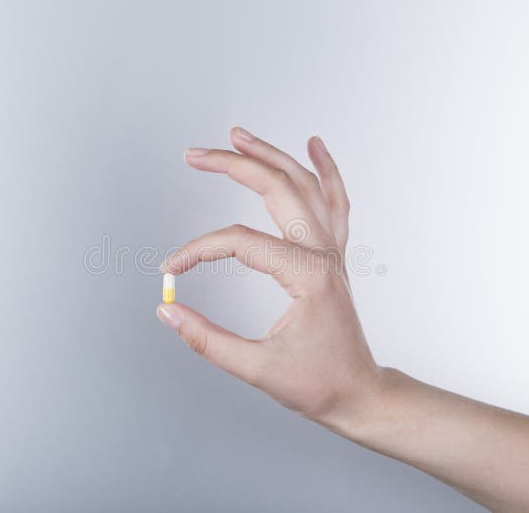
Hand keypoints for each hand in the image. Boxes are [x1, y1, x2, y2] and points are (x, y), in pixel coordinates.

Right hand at [157, 127, 382, 425]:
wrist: (360, 393)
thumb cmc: (318, 384)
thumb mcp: (257, 368)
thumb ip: (207, 340)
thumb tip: (168, 312)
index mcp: (307, 276)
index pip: (240, 242)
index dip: (198, 250)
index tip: (171, 269)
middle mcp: (323, 253)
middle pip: (277, 189)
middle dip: (232, 165)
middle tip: (195, 154)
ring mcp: (333, 249)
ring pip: (305, 185)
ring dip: (271, 155)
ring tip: (239, 136)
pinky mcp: (334, 254)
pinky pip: (336, 201)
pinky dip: (326, 170)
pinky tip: (315, 145)